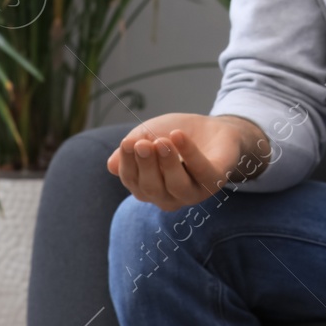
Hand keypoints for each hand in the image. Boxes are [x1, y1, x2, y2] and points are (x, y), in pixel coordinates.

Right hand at [104, 112, 262, 212]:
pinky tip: (179, 136)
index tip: (127, 142)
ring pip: (176, 186)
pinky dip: (190, 154)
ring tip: (162, 141)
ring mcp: (193, 192)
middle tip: (143, 143)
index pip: (132, 181)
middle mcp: (169, 196)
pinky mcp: (214, 181)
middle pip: (151, 188)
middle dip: (145, 165)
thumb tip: (111, 165)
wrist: (214, 128)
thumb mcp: (149, 135)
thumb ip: (132, 149)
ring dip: (167, 164)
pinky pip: (202, 171)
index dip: (127, 164)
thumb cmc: (176, 135)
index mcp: (149, 188)